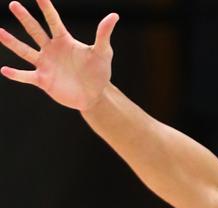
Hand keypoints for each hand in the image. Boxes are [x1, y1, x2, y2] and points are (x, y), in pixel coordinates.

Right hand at [0, 0, 117, 109]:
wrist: (94, 95)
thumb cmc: (99, 72)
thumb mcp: (103, 52)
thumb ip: (104, 34)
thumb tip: (114, 15)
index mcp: (64, 41)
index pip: (54, 21)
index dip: (47, 9)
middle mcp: (51, 50)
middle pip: (35, 31)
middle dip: (25, 18)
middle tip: (14, 4)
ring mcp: (45, 64)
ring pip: (25, 51)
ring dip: (12, 42)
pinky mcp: (43, 80)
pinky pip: (26, 76)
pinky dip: (16, 74)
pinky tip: (4, 70)